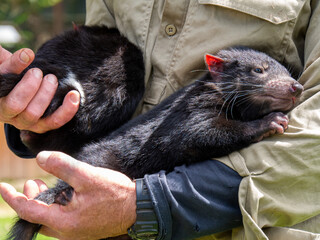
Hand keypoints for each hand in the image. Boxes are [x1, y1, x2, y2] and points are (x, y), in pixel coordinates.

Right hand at [0, 45, 79, 132]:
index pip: (4, 89)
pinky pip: (54, 122)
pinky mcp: (42, 126)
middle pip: (18, 106)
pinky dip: (67, 110)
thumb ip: (13, 61)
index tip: (28, 54)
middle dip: (31, 87)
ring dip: (46, 95)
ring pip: (34, 114)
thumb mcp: (7, 66)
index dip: (16, 71)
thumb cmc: (12, 76)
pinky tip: (74, 95)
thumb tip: (28, 54)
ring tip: (51, 79)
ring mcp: (26, 123)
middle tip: (39, 72)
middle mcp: (9, 115)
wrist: (22, 90)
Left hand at [0, 151, 135, 238]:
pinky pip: (62, 220)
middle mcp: (67, 233)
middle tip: (31, 183)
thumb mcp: (87, 176)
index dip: (13, 198)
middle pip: (38, 217)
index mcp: (64, 222)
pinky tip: (62, 193)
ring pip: (49, 219)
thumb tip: (40, 159)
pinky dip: (56, 206)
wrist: (138, 207)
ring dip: (43, 202)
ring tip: (42, 186)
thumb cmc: (115, 193)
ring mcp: (76, 233)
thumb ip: (62, 166)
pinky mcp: (84, 229)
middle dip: (30, 199)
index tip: (3, 187)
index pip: (29, 211)